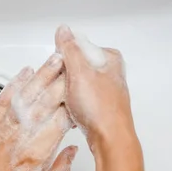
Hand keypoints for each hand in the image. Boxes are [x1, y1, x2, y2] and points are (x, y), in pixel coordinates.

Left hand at [0, 54, 76, 170]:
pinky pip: (4, 99)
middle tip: (74, 65)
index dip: (73, 105)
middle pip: (45, 102)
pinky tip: (26, 72)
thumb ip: (60, 170)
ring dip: (42, 75)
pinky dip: (15, 83)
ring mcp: (3, 128)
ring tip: (55, 59)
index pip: (60, 121)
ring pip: (26, 95)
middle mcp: (19, 138)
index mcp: (35, 155)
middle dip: (61, 81)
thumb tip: (73, 150)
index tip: (83, 95)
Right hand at [55, 25, 135, 151]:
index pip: (78, 47)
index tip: (60, 69)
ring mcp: (106, 89)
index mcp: (110, 58)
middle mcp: (111, 72)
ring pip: (76, 83)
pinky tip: (71, 110)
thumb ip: (70, 49)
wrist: (110, 140)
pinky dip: (72, 103)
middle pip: (76, 65)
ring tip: (67, 100)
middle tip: (62, 87)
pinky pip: (79, 98)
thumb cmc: (100, 108)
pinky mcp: (100, 105)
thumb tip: (63, 30)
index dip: (64, 58)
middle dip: (65, 76)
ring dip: (67, 91)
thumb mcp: (79, 71)